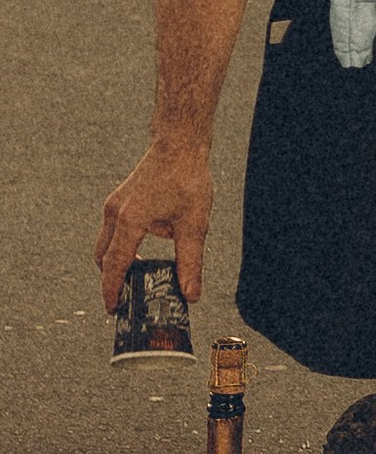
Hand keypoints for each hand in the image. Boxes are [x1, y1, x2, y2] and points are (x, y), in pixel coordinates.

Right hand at [97, 134, 215, 307]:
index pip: (115, 266)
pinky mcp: (119, 199)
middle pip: (104, 257)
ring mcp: (114, 205)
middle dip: (111, 279)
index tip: (113, 309)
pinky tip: (157, 235)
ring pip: (107, 243)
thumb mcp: (194, 225)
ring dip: (120, 259)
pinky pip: (116, 228)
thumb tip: (191, 294)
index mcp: (130, 222)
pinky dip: (127, 241)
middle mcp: (115, 214)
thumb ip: (190, 262)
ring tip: (142, 273)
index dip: (112, 290)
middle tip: (124, 298)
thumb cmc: (187, 179)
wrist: (179, 144)